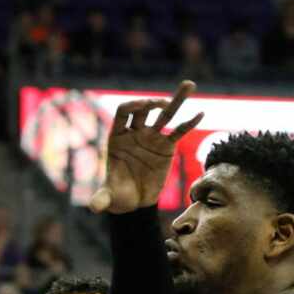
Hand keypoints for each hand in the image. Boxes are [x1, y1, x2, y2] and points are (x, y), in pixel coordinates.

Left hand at [90, 81, 202, 213]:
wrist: (134, 201)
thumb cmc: (117, 195)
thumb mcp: (108, 197)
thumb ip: (101, 199)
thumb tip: (94, 208)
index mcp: (116, 137)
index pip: (122, 113)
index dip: (131, 106)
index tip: (141, 106)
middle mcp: (134, 133)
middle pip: (142, 110)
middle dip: (150, 103)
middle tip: (161, 103)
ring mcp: (151, 138)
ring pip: (163, 115)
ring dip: (175, 100)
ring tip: (189, 84)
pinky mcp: (166, 147)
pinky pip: (178, 132)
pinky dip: (188, 123)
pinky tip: (200, 114)